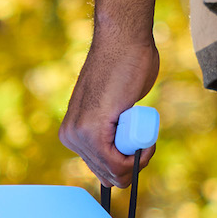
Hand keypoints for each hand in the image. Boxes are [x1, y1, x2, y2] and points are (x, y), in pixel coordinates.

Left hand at [61, 24, 159, 188]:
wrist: (122, 41)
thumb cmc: (126, 69)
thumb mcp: (115, 112)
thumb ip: (111, 133)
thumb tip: (116, 164)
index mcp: (73, 134)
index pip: (101, 170)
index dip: (126, 166)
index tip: (139, 147)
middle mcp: (70, 137)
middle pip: (109, 176)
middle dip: (133, 164)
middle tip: (145, 140)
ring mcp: (78, 135)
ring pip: (115, 172)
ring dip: (138, 159)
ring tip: (143, 132)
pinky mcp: (91, 129)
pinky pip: (117, 163)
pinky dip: (137, 158)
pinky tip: (144, 142)